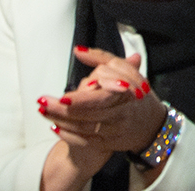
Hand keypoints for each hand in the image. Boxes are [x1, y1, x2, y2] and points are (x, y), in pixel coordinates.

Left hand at [42, 48, 165, 162]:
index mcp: (127, 94)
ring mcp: (115, 131)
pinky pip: (86, 140)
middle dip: (63, 111)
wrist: (152, 125)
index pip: (101, 98)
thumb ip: (101, 59)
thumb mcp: (125, 70)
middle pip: (89, 115)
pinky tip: (54, 127)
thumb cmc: (136, 93)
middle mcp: (122, 115)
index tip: (63, 98)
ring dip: (62, 121)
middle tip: (42, 103)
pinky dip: (69, 135)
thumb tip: (78, 51)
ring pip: (85, 128)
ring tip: (43, 111)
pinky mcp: (110, 144)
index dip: (81, 100)